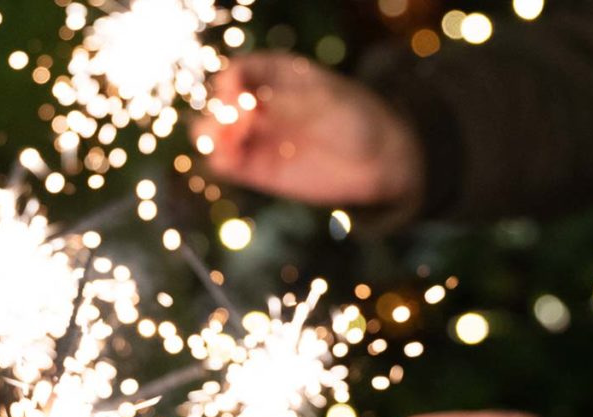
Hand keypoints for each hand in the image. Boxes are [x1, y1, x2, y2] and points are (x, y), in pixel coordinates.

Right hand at [192, 52, 422, 213]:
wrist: (380, 162)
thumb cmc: (359, 121)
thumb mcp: (327, 103)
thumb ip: (287, 104)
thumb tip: (249, 107)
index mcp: (277, 74)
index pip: (239, 71)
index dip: (230, 83)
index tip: (238, 98)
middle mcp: (260, 103)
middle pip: (220, 101)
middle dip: (220, 112)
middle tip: (237, 126)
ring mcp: (256, 136)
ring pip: (214, 132)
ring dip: (212, 136)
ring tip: (228, 145)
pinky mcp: (256, 168)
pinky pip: (225, 163)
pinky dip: (220, 161)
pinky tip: (229, 162)